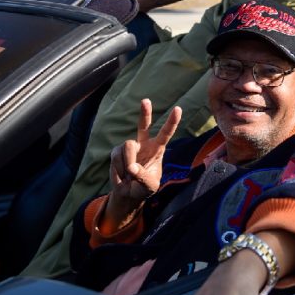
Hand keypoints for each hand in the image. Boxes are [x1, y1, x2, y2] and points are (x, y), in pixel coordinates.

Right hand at [105, 98, 181, 227]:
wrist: (128, 194)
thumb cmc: (144, 188)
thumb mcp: (150, 186)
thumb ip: (143, 177)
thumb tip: (132, 167)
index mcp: (157, 149)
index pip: (166, 133)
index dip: (172, 122)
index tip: (178, 109)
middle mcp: (144, 144)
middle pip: (144, 125)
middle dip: (145, 113)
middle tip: (146, 100)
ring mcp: (130, 147)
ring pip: (128, 147)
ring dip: (128, 164)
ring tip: (130, 176)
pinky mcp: (116, 151)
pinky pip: (117, 156)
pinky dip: (119, 169)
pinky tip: (123, 175)